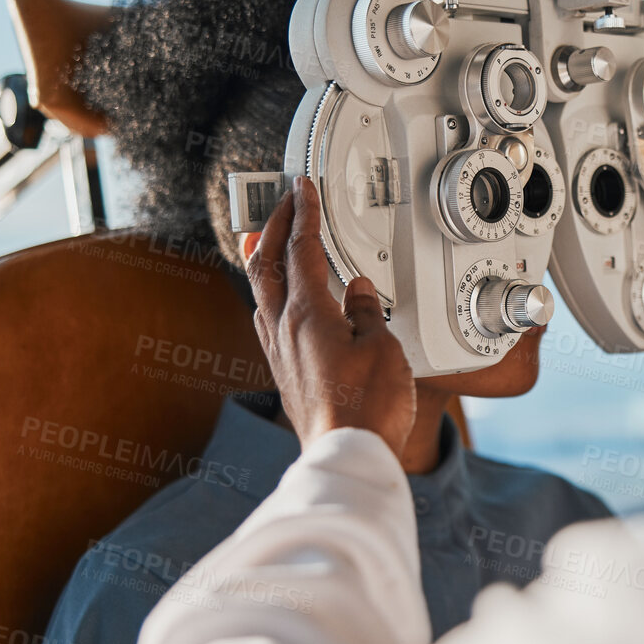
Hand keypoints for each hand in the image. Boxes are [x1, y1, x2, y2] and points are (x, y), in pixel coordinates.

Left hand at [246, 176, 416, 455]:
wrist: (347, 455)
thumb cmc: (367, 408)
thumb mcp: (383, 348)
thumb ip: (366, 312)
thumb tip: (357, 291)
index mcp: (307, 315)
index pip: (302, 249)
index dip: (304, 213)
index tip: (303, 188)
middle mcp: (284, 331)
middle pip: (267, 264)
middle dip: (273, 227)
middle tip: (280, 203)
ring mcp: (279, 354)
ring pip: (260, 292)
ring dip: (264, 259)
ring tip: (267, 241)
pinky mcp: (284, 374)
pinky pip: (267, 320)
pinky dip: (270, 294)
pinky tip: (279, 301)